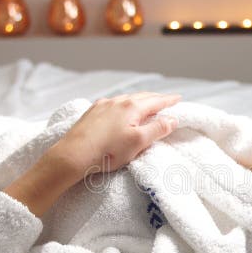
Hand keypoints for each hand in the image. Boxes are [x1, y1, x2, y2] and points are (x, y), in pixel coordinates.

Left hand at [51, 92, 180, 179]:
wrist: (73, 155)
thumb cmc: (107, 151)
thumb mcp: (138, 142)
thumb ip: (157, 129)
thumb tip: (172, 119)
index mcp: (132, 107)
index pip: (156, 101)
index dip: (169, 100)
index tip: (179, 98)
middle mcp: (117, 101)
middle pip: (142, 97)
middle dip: (155, 98)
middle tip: (166, 100)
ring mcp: (102, 106)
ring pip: (126, 99)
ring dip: (139, 101)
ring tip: (146, 104)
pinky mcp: (91, 113)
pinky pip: (113, 104)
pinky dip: (124, 105)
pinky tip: (121, 110)